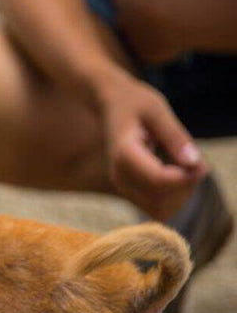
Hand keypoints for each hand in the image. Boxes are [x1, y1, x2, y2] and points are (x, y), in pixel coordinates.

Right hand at [96, 73, 204, 217]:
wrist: (111, 104)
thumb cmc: (135, 102)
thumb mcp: (157, 110)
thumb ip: (175, 137)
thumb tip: (195, 164)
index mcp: (123, 154)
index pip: (159, 181)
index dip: (187, 177)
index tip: (201, 162)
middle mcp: (118, 175)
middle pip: (161, 200)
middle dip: (186, 187)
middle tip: (194, 162)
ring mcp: (122, 185)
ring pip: (160, 209)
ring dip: (181, 194)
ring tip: (184, 167)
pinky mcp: (129, 190)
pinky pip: (157, 208)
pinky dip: (174, 196)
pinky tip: (176, 173)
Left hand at [113, 0, 186, 65]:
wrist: (175, 16)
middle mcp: (120, 20)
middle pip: (131, 16)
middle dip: (144, 13)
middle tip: (163, 10)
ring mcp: (131, 40)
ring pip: (142, 34)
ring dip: (153, 30)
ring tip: (172, 23)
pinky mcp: (144, 56)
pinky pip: (154, 50)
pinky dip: (163, 46)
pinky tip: (175, 38)